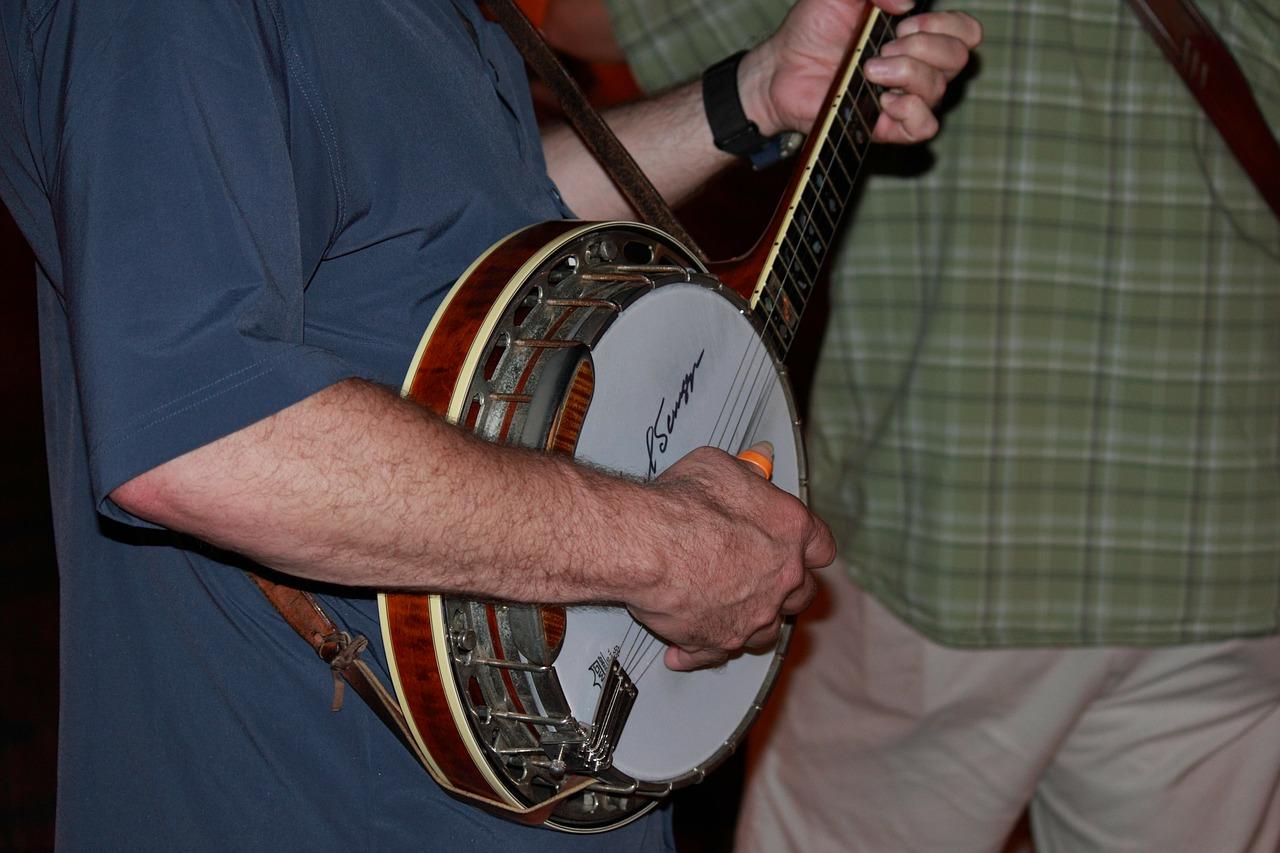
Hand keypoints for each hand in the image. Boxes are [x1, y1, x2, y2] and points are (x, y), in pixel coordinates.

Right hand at [624, 446, 832, 670]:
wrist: (648, 546)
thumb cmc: (682, 505)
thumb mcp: (717, 466)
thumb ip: (741, 476)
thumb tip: (747, 471)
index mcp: (790, 530)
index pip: (820, 546)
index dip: (808, 547)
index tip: (799, 548)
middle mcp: (781, 578)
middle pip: (801, 593)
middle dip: (786, 588)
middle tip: (763, 578)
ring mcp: (754, 614)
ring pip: (767, 629)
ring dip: (752, 621)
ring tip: (729, 611)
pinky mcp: (720, 640)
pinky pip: (716, 652)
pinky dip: (700, 650)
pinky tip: (685, 646)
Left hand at [739, 0, 982, 143]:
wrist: (780, 67)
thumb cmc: (810, 29)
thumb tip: (908, 3)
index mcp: (914, 34)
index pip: (965, 32)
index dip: (947, 25)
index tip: (905, 22)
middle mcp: (916, 66)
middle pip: (958, 59)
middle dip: (924, 47)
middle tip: (884, 46)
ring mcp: (902, 97)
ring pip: (941, 90)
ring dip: (908, 73)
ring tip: (870, 69)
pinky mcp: (885, 126)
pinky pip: (924, 128)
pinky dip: (911, 111)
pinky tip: (884, 100)